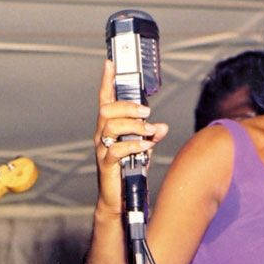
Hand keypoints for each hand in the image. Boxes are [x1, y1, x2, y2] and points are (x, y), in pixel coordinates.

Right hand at [94, 60, 169, 215]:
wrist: (120, 199)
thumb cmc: (128, 170)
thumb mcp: (143, 148)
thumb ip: (150, 135)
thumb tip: (162, 126)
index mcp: (108, 126)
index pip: (105, 99)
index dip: (107, 81)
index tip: (111, 63)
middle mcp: (101, 134)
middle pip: (107, 110)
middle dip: (128, 106)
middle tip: (146, 112)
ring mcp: (102, 149)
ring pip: (111, 126)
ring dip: (133, 124)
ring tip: (149, 130)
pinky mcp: (107, 164)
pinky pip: (116, 149)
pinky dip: (133, 144)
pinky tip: (146, 146)